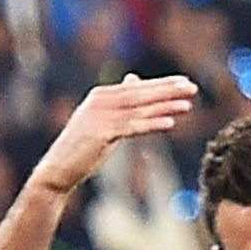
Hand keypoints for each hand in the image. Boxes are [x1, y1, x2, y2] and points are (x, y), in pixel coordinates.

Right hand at [30, 75, 201, 197]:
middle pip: (141, 94)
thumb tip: (133, 80)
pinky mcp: (102, 133)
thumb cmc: (83, 147)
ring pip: (140, 109)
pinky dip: (151, 124)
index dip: (162, 84)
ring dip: (165, 106)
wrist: (59, 169)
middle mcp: (101, 101)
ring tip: (187, 104)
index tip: (185, 82)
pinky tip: (170, 123)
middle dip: (168, 90)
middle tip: (192, 87)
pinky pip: (132, 127)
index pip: (138, 87)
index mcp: (102, 95)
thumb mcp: (102, 119)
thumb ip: (119, 101)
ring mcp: (100, 116)